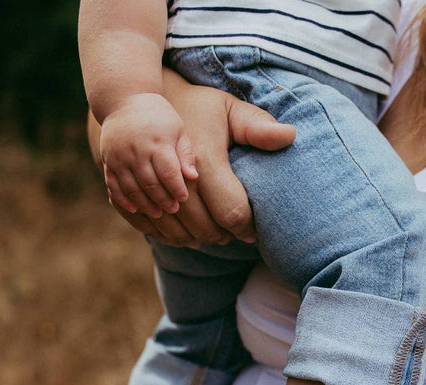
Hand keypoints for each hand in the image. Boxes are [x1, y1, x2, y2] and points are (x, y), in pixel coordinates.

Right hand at [99, 93, 197, 217]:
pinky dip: (123, 199)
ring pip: (132, 188)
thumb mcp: (177, 128)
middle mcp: (136, 150)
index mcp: (157, 142)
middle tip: (173, 209)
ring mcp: (119, 156)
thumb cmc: (158, 116)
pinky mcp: (108, 160)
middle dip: (163, 199)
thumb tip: (193, 177)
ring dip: (145, 204)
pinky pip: (113, 185)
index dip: (176, 188)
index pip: (168, 172)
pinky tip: (135, 209)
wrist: (124, 99)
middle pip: (150, 183)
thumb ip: (185, 153)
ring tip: (158, 213)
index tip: (183, 198)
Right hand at [142, 79, 295, 246]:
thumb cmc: (200, 108)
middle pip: (207, 230)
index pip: (232, 212)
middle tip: (238, 231)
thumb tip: (290, 135)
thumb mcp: (230, 110)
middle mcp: (177, 180)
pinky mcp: (134, 199)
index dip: (248, 227)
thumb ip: (258, 126)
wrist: (152, 103)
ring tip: (219, 230)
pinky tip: (192, 230)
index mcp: (204, 161)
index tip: (256, 227)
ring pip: (184, 236)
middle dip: (226, 236)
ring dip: (203, 239)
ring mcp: (153, 192)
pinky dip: (178, 238)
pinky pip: (160, 233)